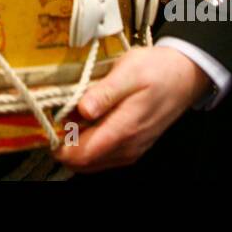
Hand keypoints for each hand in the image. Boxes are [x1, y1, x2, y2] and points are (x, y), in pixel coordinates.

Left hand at [53, 46, 211, 172]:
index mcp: (124, 128)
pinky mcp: (134, 147)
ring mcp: (132, 149)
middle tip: (50, 121)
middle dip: (63, 146)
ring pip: (93, 162)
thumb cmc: (156, 69)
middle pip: (84, 161)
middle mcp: (128, 146)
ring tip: (64, 121)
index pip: (83, 153)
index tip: (45, 128)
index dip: (59, 146)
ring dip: (75, 147)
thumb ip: (104, 92)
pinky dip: (89, 146)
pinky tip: (83, 126)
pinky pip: (105, 157)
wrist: (186, 75)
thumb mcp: (129, 71)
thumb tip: (82, 110)